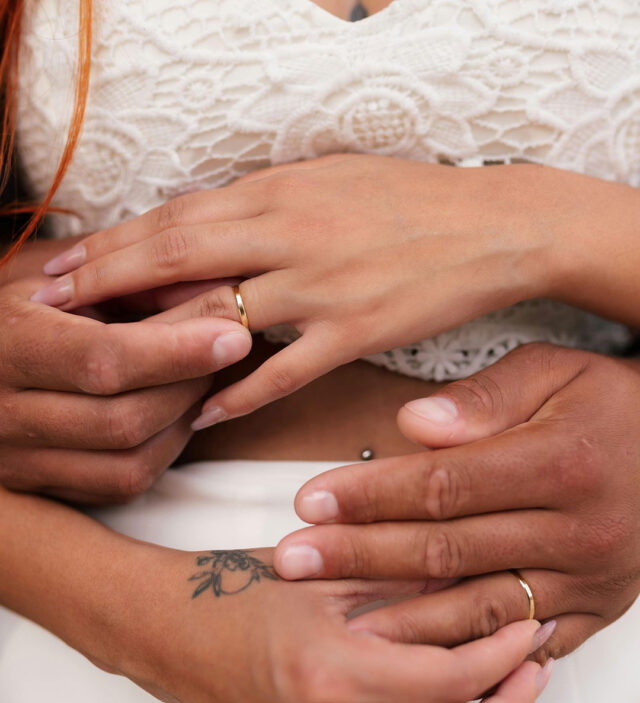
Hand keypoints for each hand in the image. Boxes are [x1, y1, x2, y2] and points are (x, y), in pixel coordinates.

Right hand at [0, 242, 251, 502]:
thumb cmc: (29, 303)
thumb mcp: (69, 276)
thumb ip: (138, 284)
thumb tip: (222, 293)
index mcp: (8, 343)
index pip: (104, 360)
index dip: (177, 352)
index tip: (233, 336)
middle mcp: (3, 411)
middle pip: (124, 421)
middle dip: (190, 386)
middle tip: (224, 351)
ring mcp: (17, 457)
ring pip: (129, 463)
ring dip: (182, 422)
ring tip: (199, 378)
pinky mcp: (38, 484)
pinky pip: (120, 485)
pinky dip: (163, 451)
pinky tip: (173, 414)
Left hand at [30, 155, 580, 425]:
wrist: (490, 226)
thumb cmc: (408, 199)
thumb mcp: (329, 178)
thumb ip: (264, 201)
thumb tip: (207, 223)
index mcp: (282, 191)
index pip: (176, 217)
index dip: (114, 241)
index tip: (66, 262)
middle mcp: (292, 235)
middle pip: (178, 256)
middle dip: (106, 280)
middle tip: (51, 304)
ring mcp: (322, 287)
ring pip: (221, 313)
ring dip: (156, 339)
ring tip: (107, 361)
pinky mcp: (355, 332)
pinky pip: (284, 371)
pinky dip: (238, 393)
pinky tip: (200, 413)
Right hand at [123, 545, 548, 702]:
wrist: (160, 630)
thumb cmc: (227, 590)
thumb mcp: (318, 571)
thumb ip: (394, 578)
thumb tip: (462, 581)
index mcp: (329, 674)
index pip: (449, 681)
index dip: (502, 658)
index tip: (526, 632)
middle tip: (527, 673)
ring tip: (490, 689)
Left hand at [274, 343, 639, 661]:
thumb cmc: (609, 404)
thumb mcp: (555, 371)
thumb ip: (486, 397)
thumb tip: (414, 424)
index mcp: (561, 461)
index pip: (443, 485)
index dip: (370, 496)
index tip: (309, 501)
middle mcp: (576, 530)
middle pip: (445, 551)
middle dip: (359, 556)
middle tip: (293, 559)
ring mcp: (586, 582)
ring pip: (474, 611)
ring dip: (397, 618)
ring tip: (332, 620)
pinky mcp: (593, 613)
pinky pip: (519, 645)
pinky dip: (463, 654)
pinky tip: (411, 658)